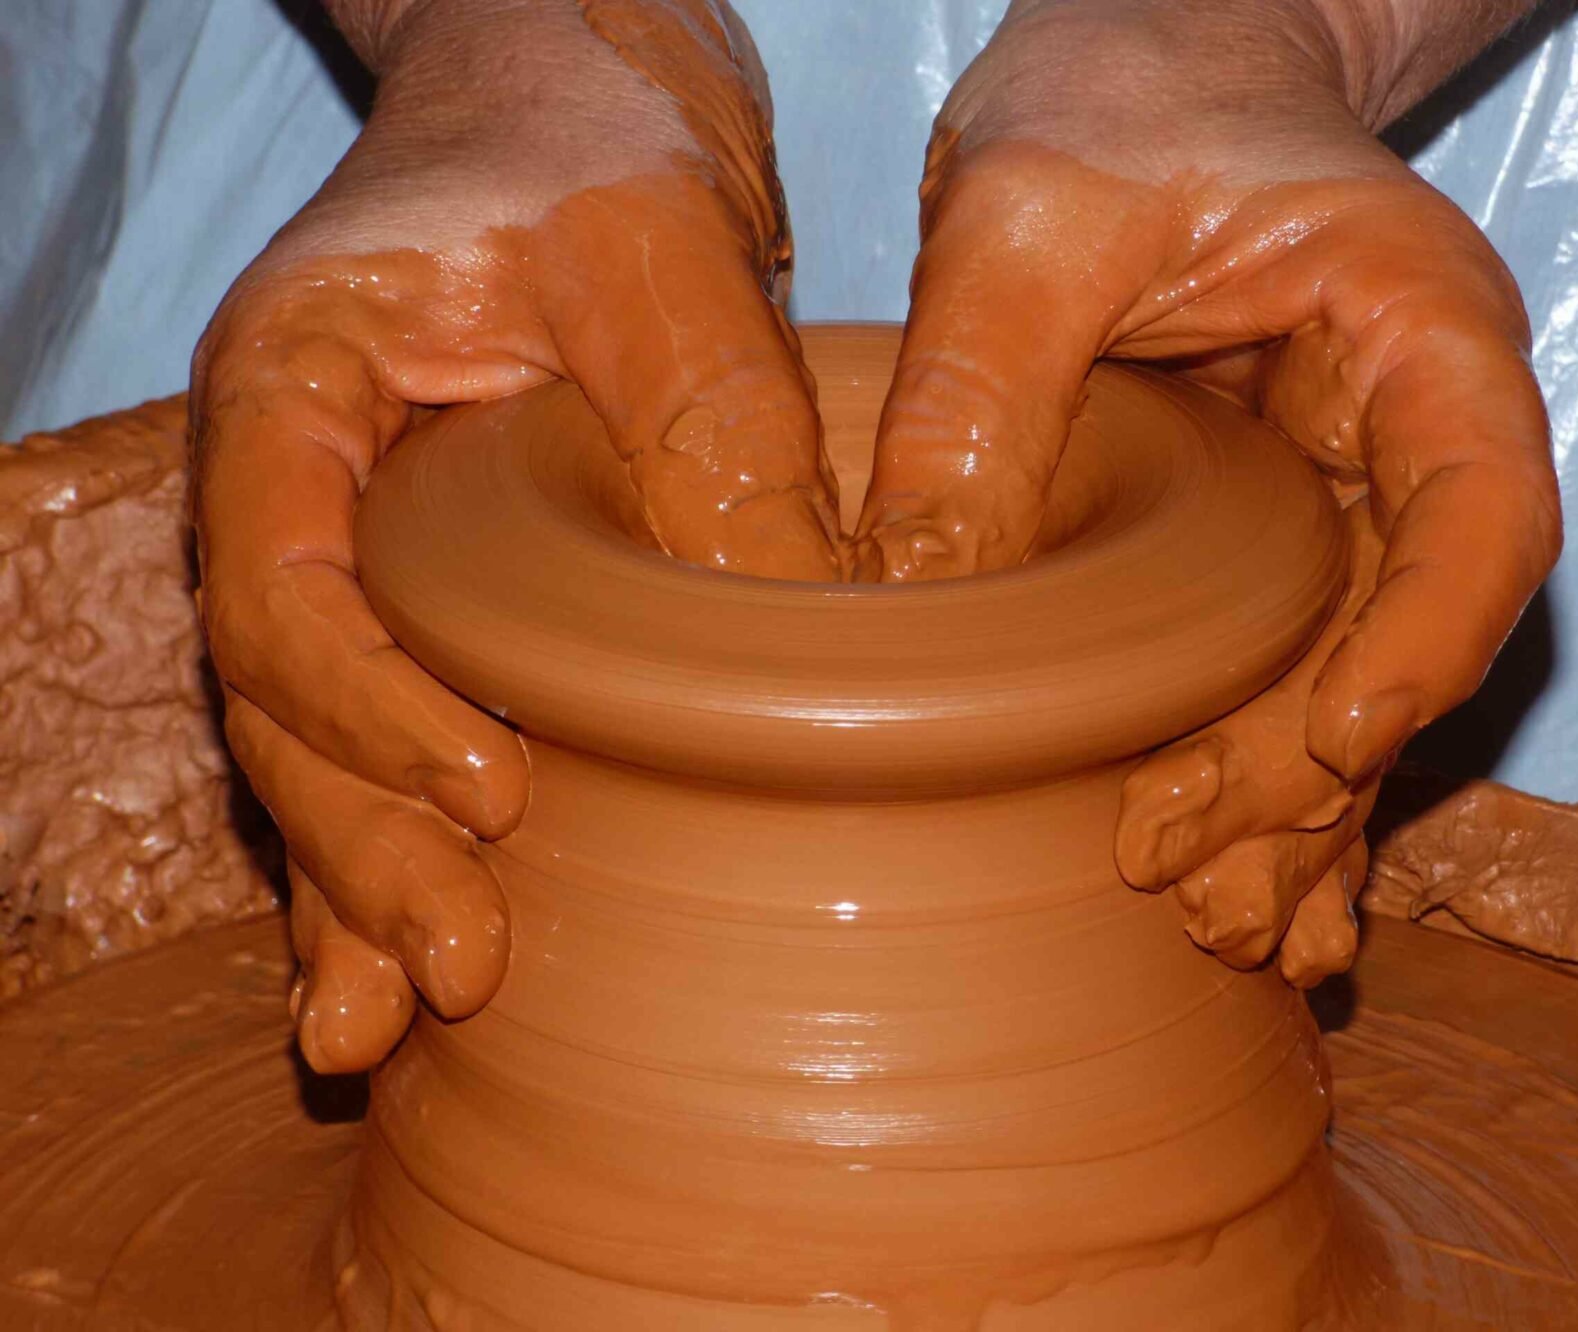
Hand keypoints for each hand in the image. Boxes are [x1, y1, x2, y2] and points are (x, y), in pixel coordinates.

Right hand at [195, 0, 836, 1071]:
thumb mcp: (662, 255)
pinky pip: (381, 736)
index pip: (281, 581)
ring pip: (317, 747)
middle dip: (362, 846)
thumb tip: (815, 656)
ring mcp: (344, 553)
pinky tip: (415, 966)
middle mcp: (292, 490)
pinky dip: (393, 847)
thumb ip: (709, 434)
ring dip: (358, 886)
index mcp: (294, 387)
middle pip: (283, 703)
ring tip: (402, 1022)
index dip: (367, 708)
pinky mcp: (420, 597)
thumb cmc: (593, 138)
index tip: (492, 793)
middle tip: (463, 967)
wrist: (570, 94)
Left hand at [856, 0, 1560, 980]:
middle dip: (1305, 770)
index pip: (1485, 503)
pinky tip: (1222, 898)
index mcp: (1413, 332)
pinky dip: (1250, 792)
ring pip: (1340, 687)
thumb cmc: (1106, 104)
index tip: (1339, 738)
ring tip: (1209, 928)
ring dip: (1285, 817)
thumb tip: (921, 597)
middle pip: (1398, 636)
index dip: (1430, 635)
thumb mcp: (1024, 213)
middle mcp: (1398, 438)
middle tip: (1183, 868)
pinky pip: (1271, 684)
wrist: (1127, 78)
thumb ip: (985, 385)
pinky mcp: (1255, 554)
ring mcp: (1333, 507)